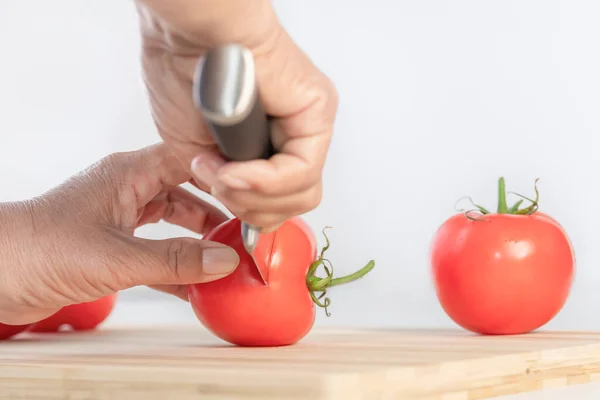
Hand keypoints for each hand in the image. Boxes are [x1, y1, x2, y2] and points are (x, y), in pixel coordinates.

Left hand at [0, 144, 238, 324]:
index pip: (188, 158)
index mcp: (128, 174)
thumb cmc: (38, 249)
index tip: (251, 189)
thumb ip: (173, 260)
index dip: (222, 170)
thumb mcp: (116, 257)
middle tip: (246, 229)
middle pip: (188, 190)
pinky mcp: (112, 244)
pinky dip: (177, 263)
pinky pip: (157, 248)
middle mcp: (128, 189)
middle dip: (217, 210)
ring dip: (200, 239)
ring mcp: (121, 216)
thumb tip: (222, 260)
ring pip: (174, 220)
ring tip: (228, 256)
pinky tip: (197, 283)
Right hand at [136, 0, 338, 231]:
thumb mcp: (197, 154)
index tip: (216, 189)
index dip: (247, 209)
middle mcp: (294, 134)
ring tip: (223, 171)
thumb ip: (226, 186)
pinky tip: (236, 168)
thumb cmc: (183, 77)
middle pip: (295, 203)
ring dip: (252, 195)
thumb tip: (241, 202)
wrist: (188, 34)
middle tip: (219, 182)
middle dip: (250, 207)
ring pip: (303, 194)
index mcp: (269, 142)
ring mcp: (309, 124)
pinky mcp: (317, 111)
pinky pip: (301, 171)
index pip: (280, 200)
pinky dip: (263, 180)